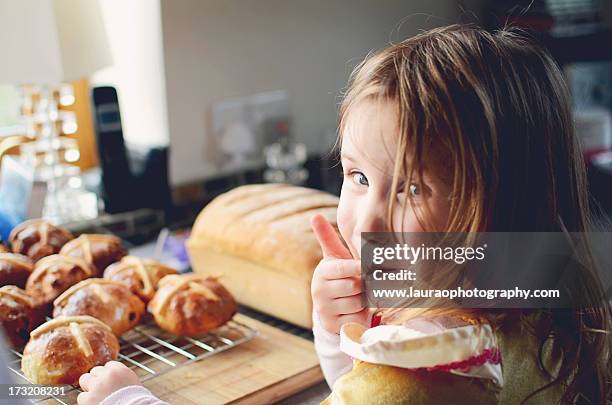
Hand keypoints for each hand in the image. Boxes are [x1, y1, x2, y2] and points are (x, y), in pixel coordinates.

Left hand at [77, 361, 140, 404]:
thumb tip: (116, 377)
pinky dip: (86, 401)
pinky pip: (81, 396)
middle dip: (96, 379)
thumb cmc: (136, 400)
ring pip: (84, 379)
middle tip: (101, 389)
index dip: (107, 374)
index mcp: (121, 370)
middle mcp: (108, 375)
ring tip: (95, 395)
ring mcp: (97, 385)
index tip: (109, 381)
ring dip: (88, 387)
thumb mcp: (133, 383)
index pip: (109, 365)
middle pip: (95, 370)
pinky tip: (95, 403)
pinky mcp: (88, 398)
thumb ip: (123, 376)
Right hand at [310, 214, 367, 333]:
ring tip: (360, 295)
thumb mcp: (334, 258)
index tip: (370, 266)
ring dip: (365, 300)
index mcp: (322, 272)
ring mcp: (326, 310)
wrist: (331, 307)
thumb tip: (314, 215)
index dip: (359, 267)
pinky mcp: (334, 326)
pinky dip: (362, 315)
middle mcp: (320, 291)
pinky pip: (357, 319)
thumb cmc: (338, 276)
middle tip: (367, 282)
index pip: (343, 268)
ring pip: (358, 303)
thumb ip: (327, 237)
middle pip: (355, 286)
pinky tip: (357, 309)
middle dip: (364, 285)